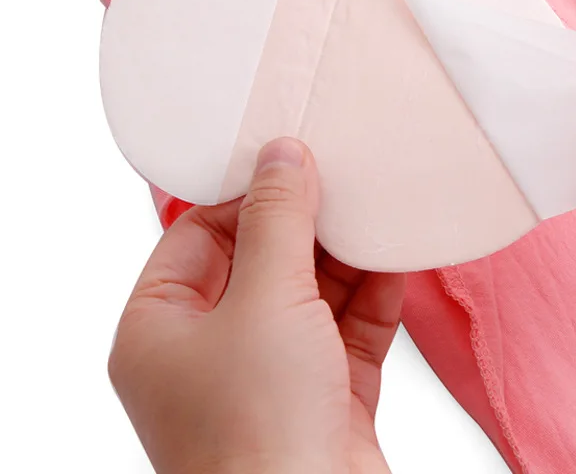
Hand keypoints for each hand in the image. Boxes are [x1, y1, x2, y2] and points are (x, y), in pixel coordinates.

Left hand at [109, 138, 405, 473]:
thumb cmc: (258, 434)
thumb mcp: (264, 300)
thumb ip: (276, 220)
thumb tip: (282, 157)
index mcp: (163, 330)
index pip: (199, 235)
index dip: (245, 195)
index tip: (290, 161)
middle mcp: (212, 353)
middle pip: (260, 261)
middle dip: (304, 225)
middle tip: (340, 180)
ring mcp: (270, 375)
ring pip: (309, 293)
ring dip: (345, 258)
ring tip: (374, 211)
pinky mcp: (323, 395)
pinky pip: (347, 327)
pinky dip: (372, 295)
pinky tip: (395, 259)